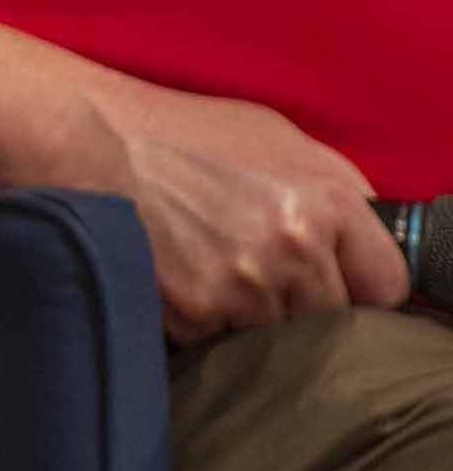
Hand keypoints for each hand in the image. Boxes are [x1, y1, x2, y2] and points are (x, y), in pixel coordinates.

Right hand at [87, 83, 408, 342]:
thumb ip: (336, 184)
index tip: (336, 277)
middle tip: (252, 261)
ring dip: (246, 311)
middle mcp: (290, 248)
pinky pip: (217, 339)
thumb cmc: (178, 131)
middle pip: (329, 318)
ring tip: (206, 262)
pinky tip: (175, 274)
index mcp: (325, 200)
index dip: (359, 282)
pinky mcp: (191, 312)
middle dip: (298, 297)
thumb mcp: (272, 134)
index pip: (386, 286)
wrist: (85, 138)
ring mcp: (240, 286)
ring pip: (273, 334)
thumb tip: (371, 235)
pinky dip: (199, 316)